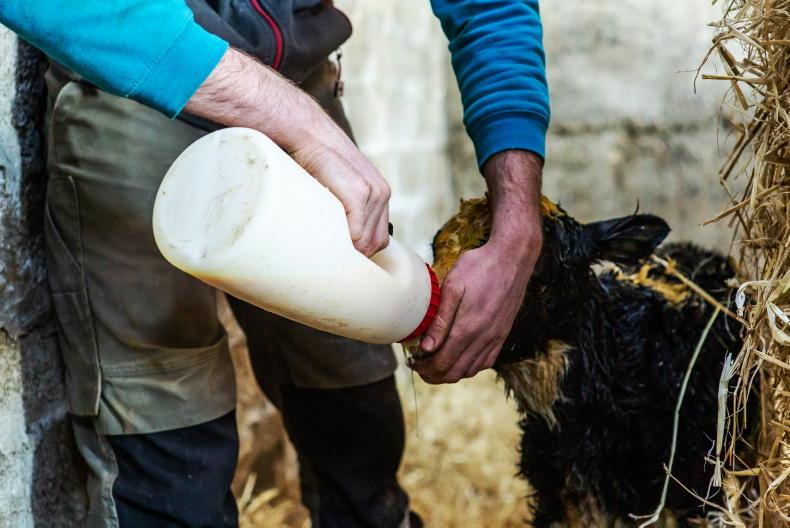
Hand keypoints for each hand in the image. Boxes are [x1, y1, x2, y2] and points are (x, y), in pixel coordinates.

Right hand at [290, 138, 390, 257]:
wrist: (311, 136)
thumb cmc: (317, 163)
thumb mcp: (339, 187)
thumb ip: (347, 209)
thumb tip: (339, 240)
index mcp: (380, 195)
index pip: (380, 239)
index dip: (361, 250)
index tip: (342, 255)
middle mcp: (382, 194)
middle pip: (374, 243)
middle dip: (355, 253)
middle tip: (332, 255)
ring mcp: (373, 193)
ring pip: (365, 240)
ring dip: (348, 248)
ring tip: (327, 247)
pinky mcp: (360, 192)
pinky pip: (357, 232)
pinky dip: (345, 239)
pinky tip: (329, 236)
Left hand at [410, 150, 542, 382]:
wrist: (513, 258)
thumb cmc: (479, 266)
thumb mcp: (453, 286)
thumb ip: (440, 320)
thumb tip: (426, 347)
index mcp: (468, 328)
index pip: (442, 363)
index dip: (423, 368)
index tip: (412, 362)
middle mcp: (483, 338)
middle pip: (454, 372)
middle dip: (433, 374)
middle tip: (418, 366)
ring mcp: (495, 338)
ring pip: (470, 370)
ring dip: (450, 373)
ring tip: (434, 363)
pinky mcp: (503, 334)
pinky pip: (486, 362)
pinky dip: (469, 367)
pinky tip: (459, 358)